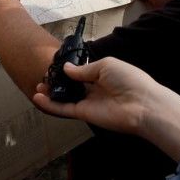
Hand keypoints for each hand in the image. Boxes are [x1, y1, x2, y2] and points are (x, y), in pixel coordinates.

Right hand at [32, 57, 156, 136]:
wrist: (141, 105)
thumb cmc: (128, 79)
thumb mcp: (106, 65)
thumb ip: (84, 69)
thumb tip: (66, 68)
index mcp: (103, 74)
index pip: (83, 72)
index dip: (69, 69)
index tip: (54, 65)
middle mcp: (95, 88)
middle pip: (72, 85)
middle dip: (58, 81)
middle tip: (43, 76)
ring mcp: (88, 102)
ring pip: (66, 97)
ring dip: (51, 92)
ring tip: (38, 86)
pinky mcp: (84, 114)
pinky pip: (64, 108)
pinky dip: (50, 105)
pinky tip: (37, 98)